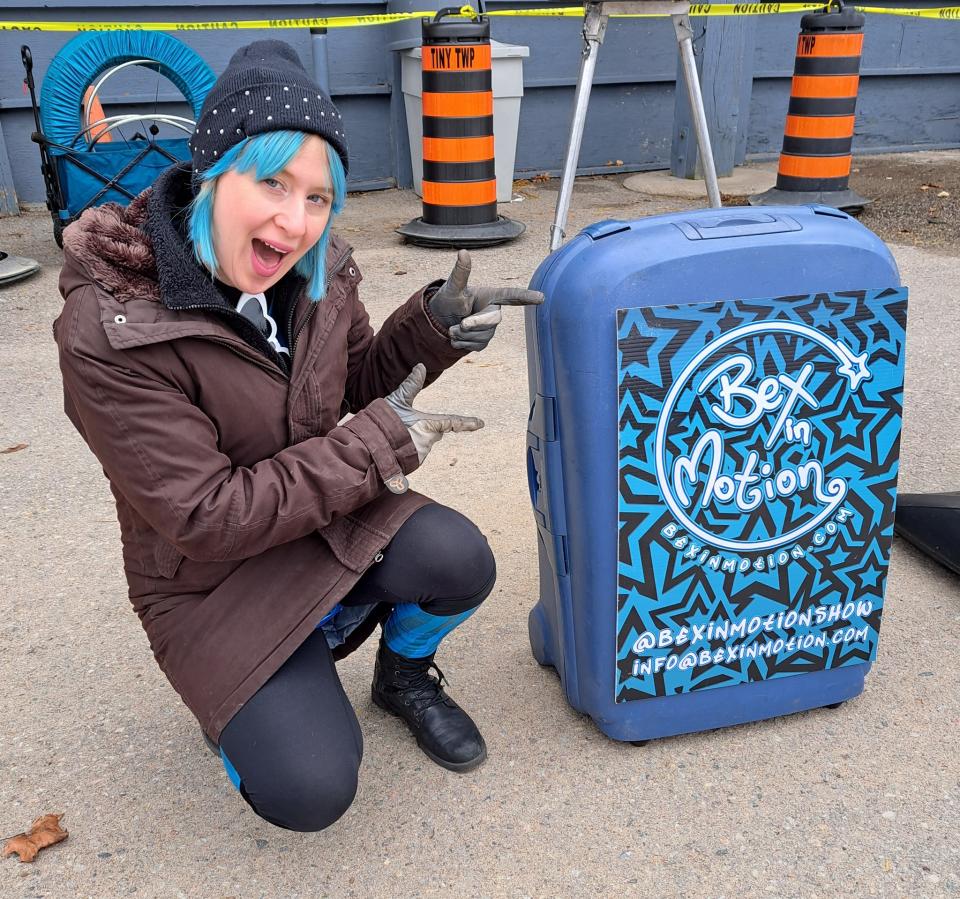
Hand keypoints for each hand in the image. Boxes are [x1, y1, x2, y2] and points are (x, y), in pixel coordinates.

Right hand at [385, 364, 483, 463]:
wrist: (369, 446)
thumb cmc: (383, 421)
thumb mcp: (397, 400)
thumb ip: (410, 385)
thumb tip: (420, 366)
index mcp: (428, 424)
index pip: (452, 422)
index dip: (467, 422)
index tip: (481, 423)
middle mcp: (428, 441)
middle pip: (433, 433)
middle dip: (423, 429)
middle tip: (404, 426)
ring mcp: (421, 454)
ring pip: (423, 443)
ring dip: (413, 439)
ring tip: (395, 437)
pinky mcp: (414, 463)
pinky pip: (415, 454)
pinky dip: (408, 449)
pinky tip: (395, 446)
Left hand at [429, 249, 543, 350]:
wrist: (440, 321)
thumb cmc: (448, 300)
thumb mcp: (452, 287)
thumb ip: (460, 273)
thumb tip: (463, 252)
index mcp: (490, 296)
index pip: (511, 296)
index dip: (526, 296)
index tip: (541, 297)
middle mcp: (493, 312)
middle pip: (493, 320)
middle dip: (475, 324)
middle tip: (459, 324)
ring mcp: (489, 329)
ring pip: (482, 337)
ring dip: (463, 335)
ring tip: (452, 327)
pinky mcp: (483, 342)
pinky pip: (475, 346)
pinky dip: (461, 343)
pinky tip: (455, 336)